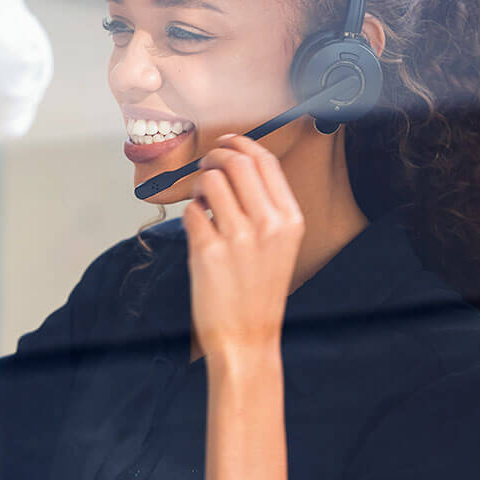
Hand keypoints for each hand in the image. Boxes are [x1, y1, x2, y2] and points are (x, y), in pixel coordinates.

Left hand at [181, 135, 304, 364]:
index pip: (264, 161)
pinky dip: (190, 214)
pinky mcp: (208, 251)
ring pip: (209, 181)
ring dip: (199, 186)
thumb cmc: (259, 288)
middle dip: (215, 156)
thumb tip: (236, 162)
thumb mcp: (280, 243)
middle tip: (205, 167)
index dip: (240, 143)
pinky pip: (191, 211)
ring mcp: (238, 238)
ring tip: (203, 204)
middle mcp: (268, 225)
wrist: (247, 337)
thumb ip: (266, 204)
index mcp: (290, 219)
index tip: (225, 142)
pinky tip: (199, 230)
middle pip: (236, 162)